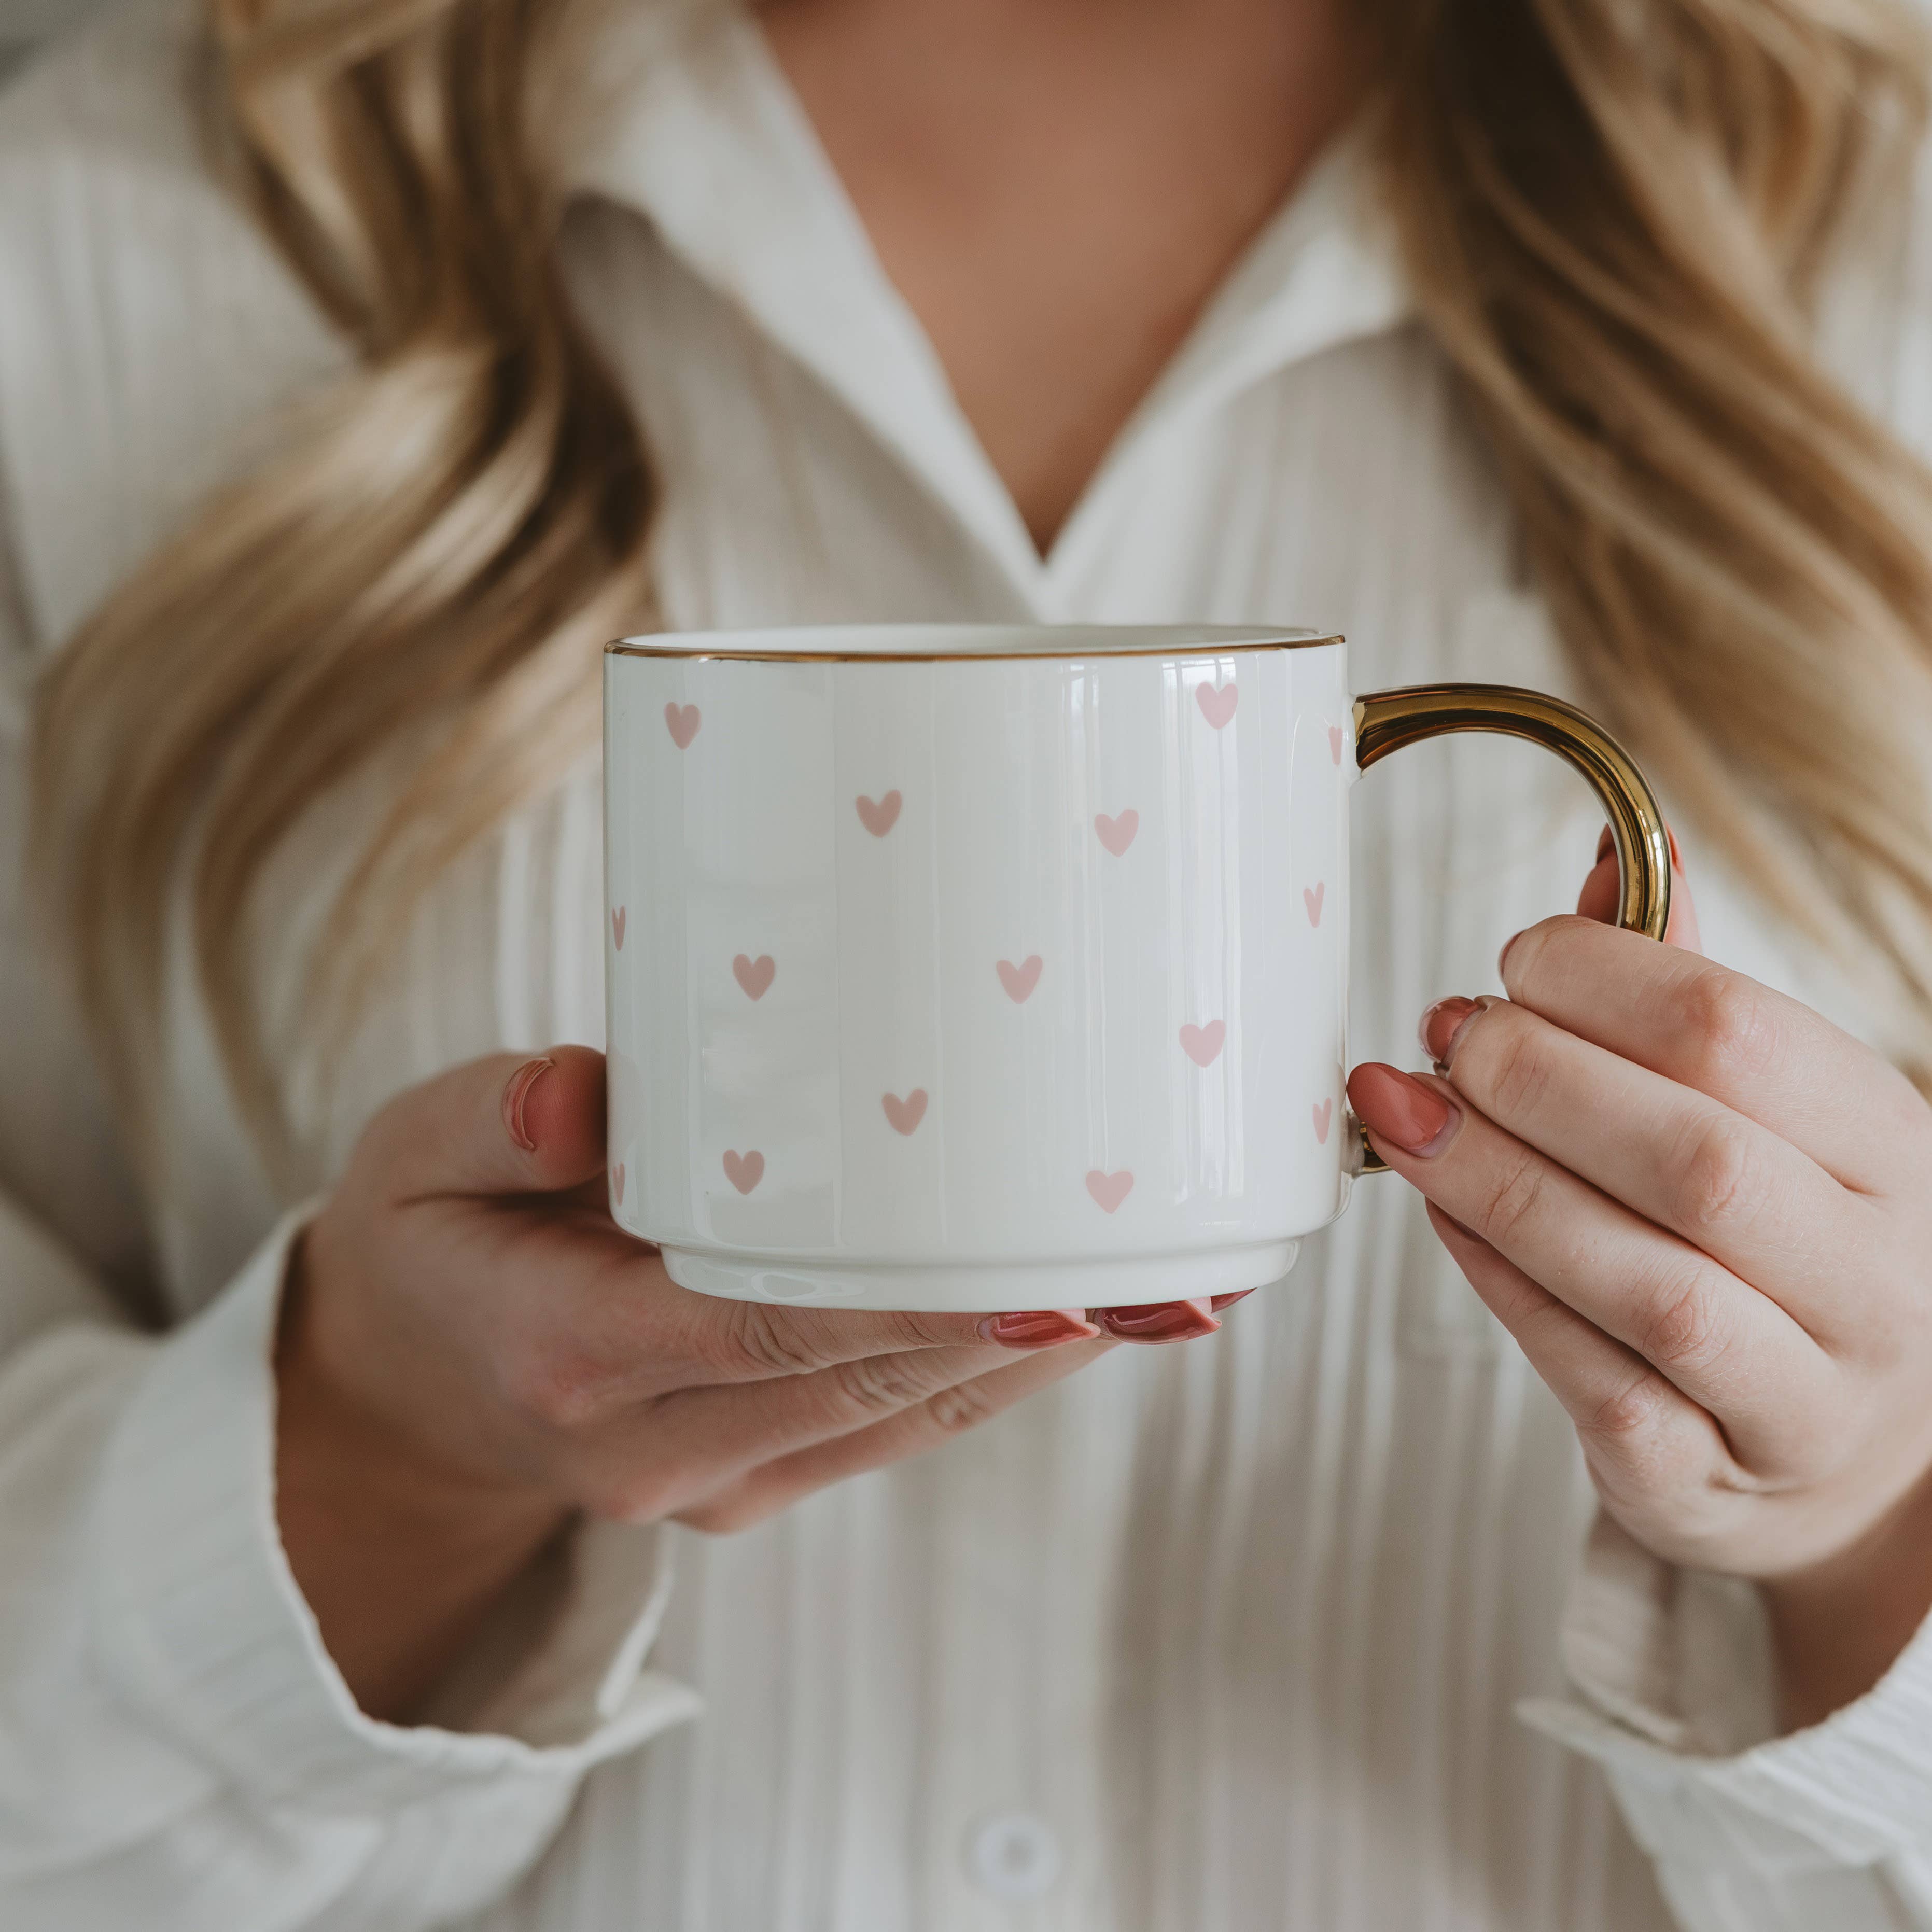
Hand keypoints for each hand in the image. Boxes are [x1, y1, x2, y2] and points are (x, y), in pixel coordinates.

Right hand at [280, 1047, 1163, 1719]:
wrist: (406, 1392)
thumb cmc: (423, 1245)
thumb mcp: (404, 1159)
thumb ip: (485, 1123)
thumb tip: (579, 1096)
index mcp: (560, 1356)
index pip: (765, 1330)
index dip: (912, 1308)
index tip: (1040, 1276)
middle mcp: (646, 1447)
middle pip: (861, 1381)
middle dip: (1013, 1329)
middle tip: (1151, 1260)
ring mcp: (706, 1482)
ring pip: (898, 1418)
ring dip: (1029, 1361)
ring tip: (1157, 1286)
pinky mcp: (748, 1479)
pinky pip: (886, 1429)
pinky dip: (984, 1379)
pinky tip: (1074, 1321)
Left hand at [1347, 836, 1931, 1730]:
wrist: (1836, 1461)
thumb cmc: (1782, 1249)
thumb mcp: (1776, 1116)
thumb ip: (1691, 993)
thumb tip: (1612, 854)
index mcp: (1896, 1154)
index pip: (1747, 1038)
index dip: (1606, 978)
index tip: (1515, 958)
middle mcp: (1873, 1281)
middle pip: (1697, 1160)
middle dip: (1540, 1080)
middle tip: (1445, 1033)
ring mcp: (1798, 1397)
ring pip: (1643, 1279)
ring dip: (1496, 1178)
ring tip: (1403, 1110)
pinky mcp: (1700, 1478)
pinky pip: (1588, 1376)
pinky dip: (1498, 1280)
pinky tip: (1442, 1211)